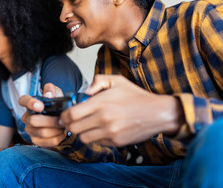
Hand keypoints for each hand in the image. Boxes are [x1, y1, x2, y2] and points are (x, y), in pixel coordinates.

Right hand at [20, 83, 65, 146]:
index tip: (41, 106)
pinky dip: (57, 138)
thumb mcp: (55, 92)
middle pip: (34, 121)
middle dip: (51, 121)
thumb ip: (51, 90)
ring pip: (42, 132)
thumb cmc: (56, 103)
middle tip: (62, 119)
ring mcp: (30, 130)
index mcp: (29, 103)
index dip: (30, 104)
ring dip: (56, 129)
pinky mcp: (36, 140)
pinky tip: (62, 133)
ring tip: (64, 125)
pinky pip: (47, 142)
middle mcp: (26, 117)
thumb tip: (48, 95)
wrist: (60, 117)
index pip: (23, 101)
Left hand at [60, 75, 182, 146]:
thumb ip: (97, 81)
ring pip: (83, 138)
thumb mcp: (117, 80)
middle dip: (69, 125)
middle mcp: (103, 119)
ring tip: (86, 126)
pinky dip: (95, 137)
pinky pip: (97, 142)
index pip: (71, 114)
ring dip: (81, 132)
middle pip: (74, 128)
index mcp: (101, 103)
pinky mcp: (116, 142)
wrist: (157, 113)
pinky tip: (100, 130)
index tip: (65, 114)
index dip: (64, 115)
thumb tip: (84, 92)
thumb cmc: (136, 96)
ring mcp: (110, 132)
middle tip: (73, 121)